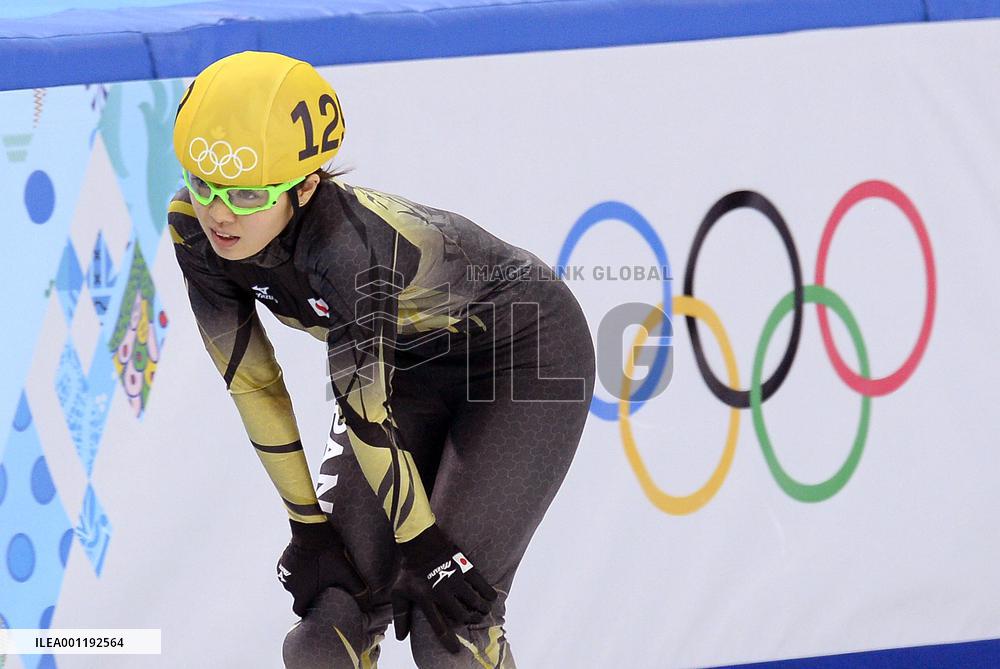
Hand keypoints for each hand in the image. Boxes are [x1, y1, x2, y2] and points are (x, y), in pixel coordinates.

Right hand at [277, 519, 369, 616]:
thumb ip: (357, 590)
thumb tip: (368, 605)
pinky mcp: (282, 562)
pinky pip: (289, 571)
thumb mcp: (346, 573)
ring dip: (303, 580)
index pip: (300, 610)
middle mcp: (289, 587)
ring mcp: (283, 573)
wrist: (312, 531)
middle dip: (308, 592)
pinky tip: (308, 562)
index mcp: (302, 594)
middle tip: (321, 584)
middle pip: (299, 595)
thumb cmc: (328, 554)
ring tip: (316, 571)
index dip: (308, 610)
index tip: (315, 606)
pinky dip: (297, 569)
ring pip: (294, 583)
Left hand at [391, 524, 496, 653]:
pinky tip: (491, 597)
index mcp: (426, 600)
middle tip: (474, 619)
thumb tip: (401, 638)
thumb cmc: (409, 570)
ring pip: (473, 601)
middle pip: (461, 615)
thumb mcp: (399, 592)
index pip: (438, 626)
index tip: (456, 650)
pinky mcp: (465, 568)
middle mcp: (442, 592)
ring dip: (481, 609)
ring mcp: (455, 580)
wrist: (420, 542)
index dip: (448, 640)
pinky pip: (480, 584)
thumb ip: (401, 616)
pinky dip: (488, 592)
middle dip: (469, 620)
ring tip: (484, 610)